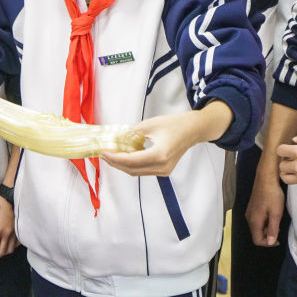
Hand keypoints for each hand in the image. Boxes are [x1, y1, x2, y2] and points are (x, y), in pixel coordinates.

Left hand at [101, 103, 232, 176]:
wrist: (193, 130)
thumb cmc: (174, 124)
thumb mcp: (149, 125)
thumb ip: (131, 134)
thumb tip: (114, 139)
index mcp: (159, 155)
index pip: (131, 161)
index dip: (114, 158)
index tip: (103, 152)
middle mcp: (162, 166)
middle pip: (132, 169)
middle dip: (115, 163)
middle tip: (103, 154)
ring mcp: (164, 171)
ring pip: (136, 172)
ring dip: (122, 165)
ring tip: (110, 155)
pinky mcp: (163, 170)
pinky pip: (143, 170)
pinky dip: (131, 165)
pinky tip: (123, 157)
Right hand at [246, 154, 285, 246]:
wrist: (266, 178)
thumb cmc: (272, 195)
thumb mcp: (276, 214)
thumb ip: (273, 229)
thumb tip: (270, 242)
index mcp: (254, 221)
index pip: (257, 240)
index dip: (268, 244)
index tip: (278, 240)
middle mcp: (249, 218)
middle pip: (256, 234)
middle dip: (267, 235)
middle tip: (279, 229)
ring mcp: (249, 212)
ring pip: (257, 227)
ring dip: (266, 228)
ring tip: (276, 220)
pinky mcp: (252, 207)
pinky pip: (257, 220)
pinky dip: (264, 222)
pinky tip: (272, 214)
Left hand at [277, 132, 296, 193]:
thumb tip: (296, 140)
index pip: (280, 150)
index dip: (283, 149)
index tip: (287, 149)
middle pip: (281, 165)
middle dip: (285, 160)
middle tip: (292, 159)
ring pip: (284, 176)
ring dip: (286, 172)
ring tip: (293, 168)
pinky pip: (295, 183)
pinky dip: (296, 179)